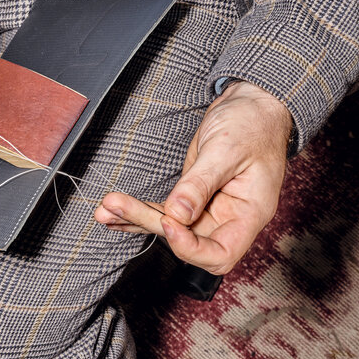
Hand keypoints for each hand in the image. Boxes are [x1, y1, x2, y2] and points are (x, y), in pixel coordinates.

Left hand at [95, 80, 291, 274]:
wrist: (253, 105)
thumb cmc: (253, 124)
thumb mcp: (227, 150)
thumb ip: (201, 183)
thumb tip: (178, 214)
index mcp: (249, 214)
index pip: (221, 253)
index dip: (192, 248)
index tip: (169, 223)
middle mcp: (229, 218)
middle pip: (187, 240)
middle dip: (150, 223)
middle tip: (115, 206)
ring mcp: (209, 209)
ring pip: (170, 226)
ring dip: (136, 218)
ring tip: (105, 209)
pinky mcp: (192, 197)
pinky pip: (165, 211)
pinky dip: (139, 211)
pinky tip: (115, 211)